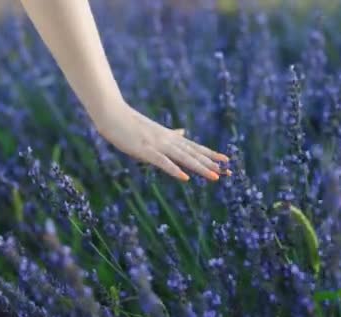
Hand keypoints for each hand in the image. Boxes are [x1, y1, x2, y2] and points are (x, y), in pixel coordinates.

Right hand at [90, 100, 231, 181]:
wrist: (111, 113)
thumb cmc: (129, 123)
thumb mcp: (153, 130)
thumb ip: (170, 134)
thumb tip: (183, 132)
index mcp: (169, 137)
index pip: (193, 147)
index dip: (210, 154)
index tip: (226, 160)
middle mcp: (167, 140)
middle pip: (192, 153)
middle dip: (210, 163)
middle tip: (228, 171)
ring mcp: (157, 145)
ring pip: (183, 158)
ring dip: (199, 168)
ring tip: (215, 176)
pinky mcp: (145, 150)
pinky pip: (163, 162)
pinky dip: (174, 170)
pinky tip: (185, 178)